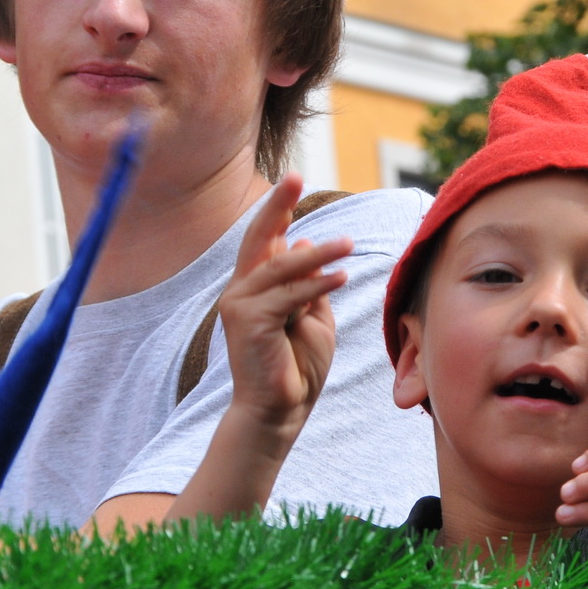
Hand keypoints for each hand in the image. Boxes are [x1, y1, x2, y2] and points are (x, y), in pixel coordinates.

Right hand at [217, 174, 350, 430]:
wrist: (279, 412)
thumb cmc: (296, 368)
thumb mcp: (312, 318)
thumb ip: (308, 283)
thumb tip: (304, 241)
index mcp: (254, 288)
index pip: (265, 241)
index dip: (277, 210)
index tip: (291, 181)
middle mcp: (240, 291)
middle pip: (259, 239)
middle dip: (276, 206)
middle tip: (294, 176)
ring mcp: (240, 305)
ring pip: (281, 266)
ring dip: (319, 254)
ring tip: (348, 243)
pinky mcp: (249, 322)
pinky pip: (289, 295)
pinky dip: (316, 284)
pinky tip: (341, 277)